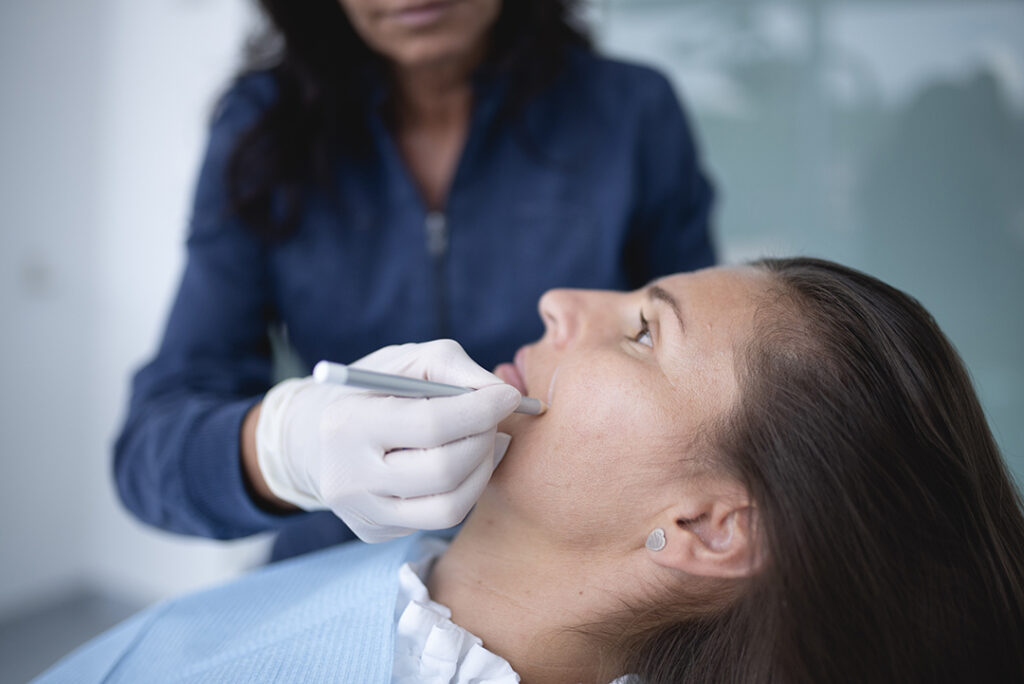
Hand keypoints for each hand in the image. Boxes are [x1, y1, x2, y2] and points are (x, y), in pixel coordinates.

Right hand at [253, 340, 519, 541]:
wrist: (317, 438)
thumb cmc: (374, 390)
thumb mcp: (405, 361)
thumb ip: (454, 368)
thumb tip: (503, 395)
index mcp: (347, 423)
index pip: (430, 425)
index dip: (480, 410)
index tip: (508, 396)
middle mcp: (348, 476)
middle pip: (443, 470)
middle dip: (483, 440)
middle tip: (493, 419)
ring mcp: (362, 512)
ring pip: (448, 507)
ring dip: (482, 470)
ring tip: (484, 441)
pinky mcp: (375, 532)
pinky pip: (438, 518)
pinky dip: (463, 489)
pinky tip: (460, 464)